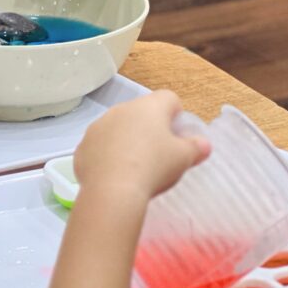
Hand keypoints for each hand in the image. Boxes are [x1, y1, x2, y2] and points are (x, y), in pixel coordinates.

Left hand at [73, 90, 210, 201]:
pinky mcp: (84, 144)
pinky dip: (107, 155)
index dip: (176, 114)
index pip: (169, 98)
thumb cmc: (154, 166)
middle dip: (149, 129)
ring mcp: (99, 125)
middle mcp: (122, 109)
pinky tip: (114, 174)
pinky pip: (100, 145)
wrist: (113, 189)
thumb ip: (195, 147)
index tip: (177, 134)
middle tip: (158, 154)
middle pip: (141, 112)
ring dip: (126, 140)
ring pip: (118, 127)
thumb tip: (203, 144)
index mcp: (149, 107)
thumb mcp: (183, 158)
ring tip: (135, 167)